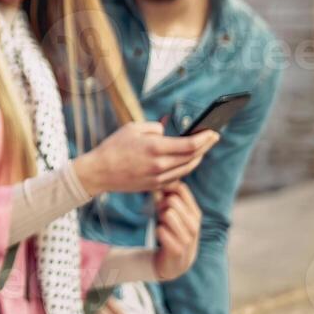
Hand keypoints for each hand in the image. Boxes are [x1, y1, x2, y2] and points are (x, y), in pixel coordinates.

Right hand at [73, 121, 219, 196]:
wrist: (99, 172)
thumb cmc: (113, 147)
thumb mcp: (132, 128)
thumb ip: (154, 127)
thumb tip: (167, 132)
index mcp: (154, 148)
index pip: (189, 144)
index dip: (204, 138)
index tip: (213, 132)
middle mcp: (160, 164)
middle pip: (192, 157)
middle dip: (205, 146)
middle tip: (213, 137)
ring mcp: (159, 177)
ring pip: (188, 168)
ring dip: (198, 158)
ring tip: (202, 148)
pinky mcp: (155, 186)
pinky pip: (178, 176)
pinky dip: (186, 167)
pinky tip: (187, 160)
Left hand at [152, 182, 202, 280]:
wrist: (175, 263)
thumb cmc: (172, 233)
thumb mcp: (171, 213)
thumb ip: (165, 197)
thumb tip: (158, 180)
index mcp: (195, 212)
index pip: (181, 189)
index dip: (166, 188)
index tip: (160, 196)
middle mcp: (195, 224)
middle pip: (172, 200)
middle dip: (161, 204)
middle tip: (160, 214)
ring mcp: (188, 238)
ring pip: (168, 214)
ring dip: (160, 218)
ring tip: (162, 225)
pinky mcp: (178, 250)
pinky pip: (161, 231)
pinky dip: (158, 231)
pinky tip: (162, 237)